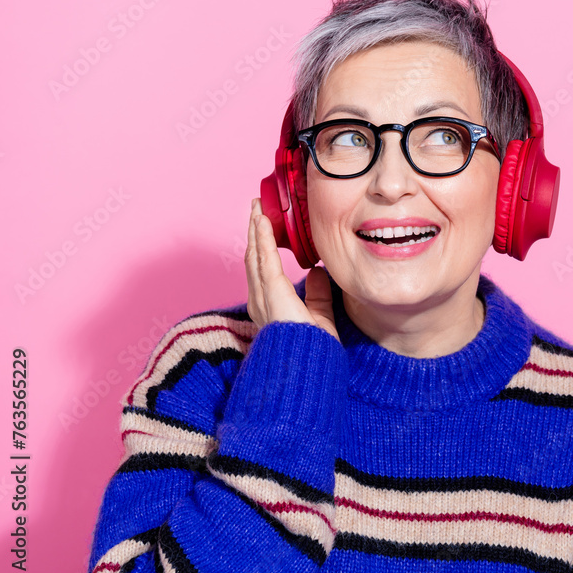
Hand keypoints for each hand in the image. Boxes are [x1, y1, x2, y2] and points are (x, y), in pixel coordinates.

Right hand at [246, 198, 338, 339]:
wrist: (310, 366)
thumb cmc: (312, 348)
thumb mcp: (318, 314)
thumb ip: (317, 293)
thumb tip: (318, 271)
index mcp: (269, 304)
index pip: (263, 267)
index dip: (261, 244)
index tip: (264, 224)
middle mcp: (260, 298)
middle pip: (254, 256)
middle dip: (254, 230)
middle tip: (256, 206)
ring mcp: (262, 295)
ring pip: (255, 254)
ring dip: (255, 228)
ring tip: (257, 207)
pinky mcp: (271, 292)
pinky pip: (264, 259)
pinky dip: (262, 237)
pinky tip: (262, 220)